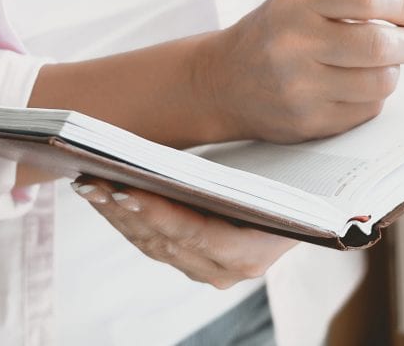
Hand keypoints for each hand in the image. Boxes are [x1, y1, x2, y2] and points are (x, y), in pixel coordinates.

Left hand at [74, 179, 294, 287]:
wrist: (314, 209)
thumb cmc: (302, 182)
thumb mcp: (288, 173)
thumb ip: (260, 171)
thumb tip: (228, 133)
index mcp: (253, 252)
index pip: (196, 234)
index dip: (158, 213)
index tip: (127, 187)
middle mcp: (227, 269)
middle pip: (164, 240)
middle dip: (125, 208)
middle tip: (94, 178)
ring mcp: (207, 268)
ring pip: (150, 243)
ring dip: (117, 211)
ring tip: (89, 181)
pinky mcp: (191, 259)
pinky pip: (151, 241)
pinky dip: (125, 216)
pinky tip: (104, 192)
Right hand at [198, 0, 403, 143]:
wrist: (222, 82)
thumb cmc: (279, 30)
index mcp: (295, 0)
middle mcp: (294, 43)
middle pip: (380, 43)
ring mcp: (300, 88)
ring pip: (382, 81)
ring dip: (392, 70)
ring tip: (377, 62)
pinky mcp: (308, 123)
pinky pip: (368, 109)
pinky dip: (372, 95)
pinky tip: (351, 84)